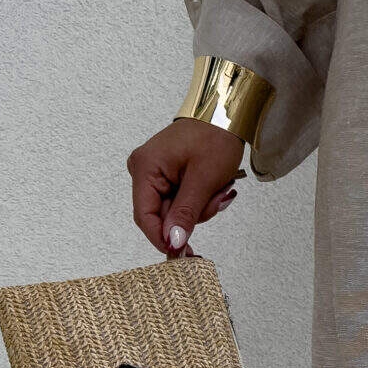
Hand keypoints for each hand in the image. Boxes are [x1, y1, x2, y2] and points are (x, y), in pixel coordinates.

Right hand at [127, 118, 245, 257]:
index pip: (144, 216)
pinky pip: (179, 199)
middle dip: (191, 215)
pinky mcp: (165, 174)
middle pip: (161, 215)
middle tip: (216, 200)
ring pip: (173, 210)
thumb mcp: (203, 180)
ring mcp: (154, 172)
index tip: (183, 252)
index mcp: (145, 168)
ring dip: (199, 207)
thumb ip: (185, 213)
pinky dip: (198, 200)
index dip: (162, 237)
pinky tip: (212, 188)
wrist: (223, 116)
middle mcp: (143, 170)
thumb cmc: (214, 138)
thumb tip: (172, 241)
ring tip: (218, 188)